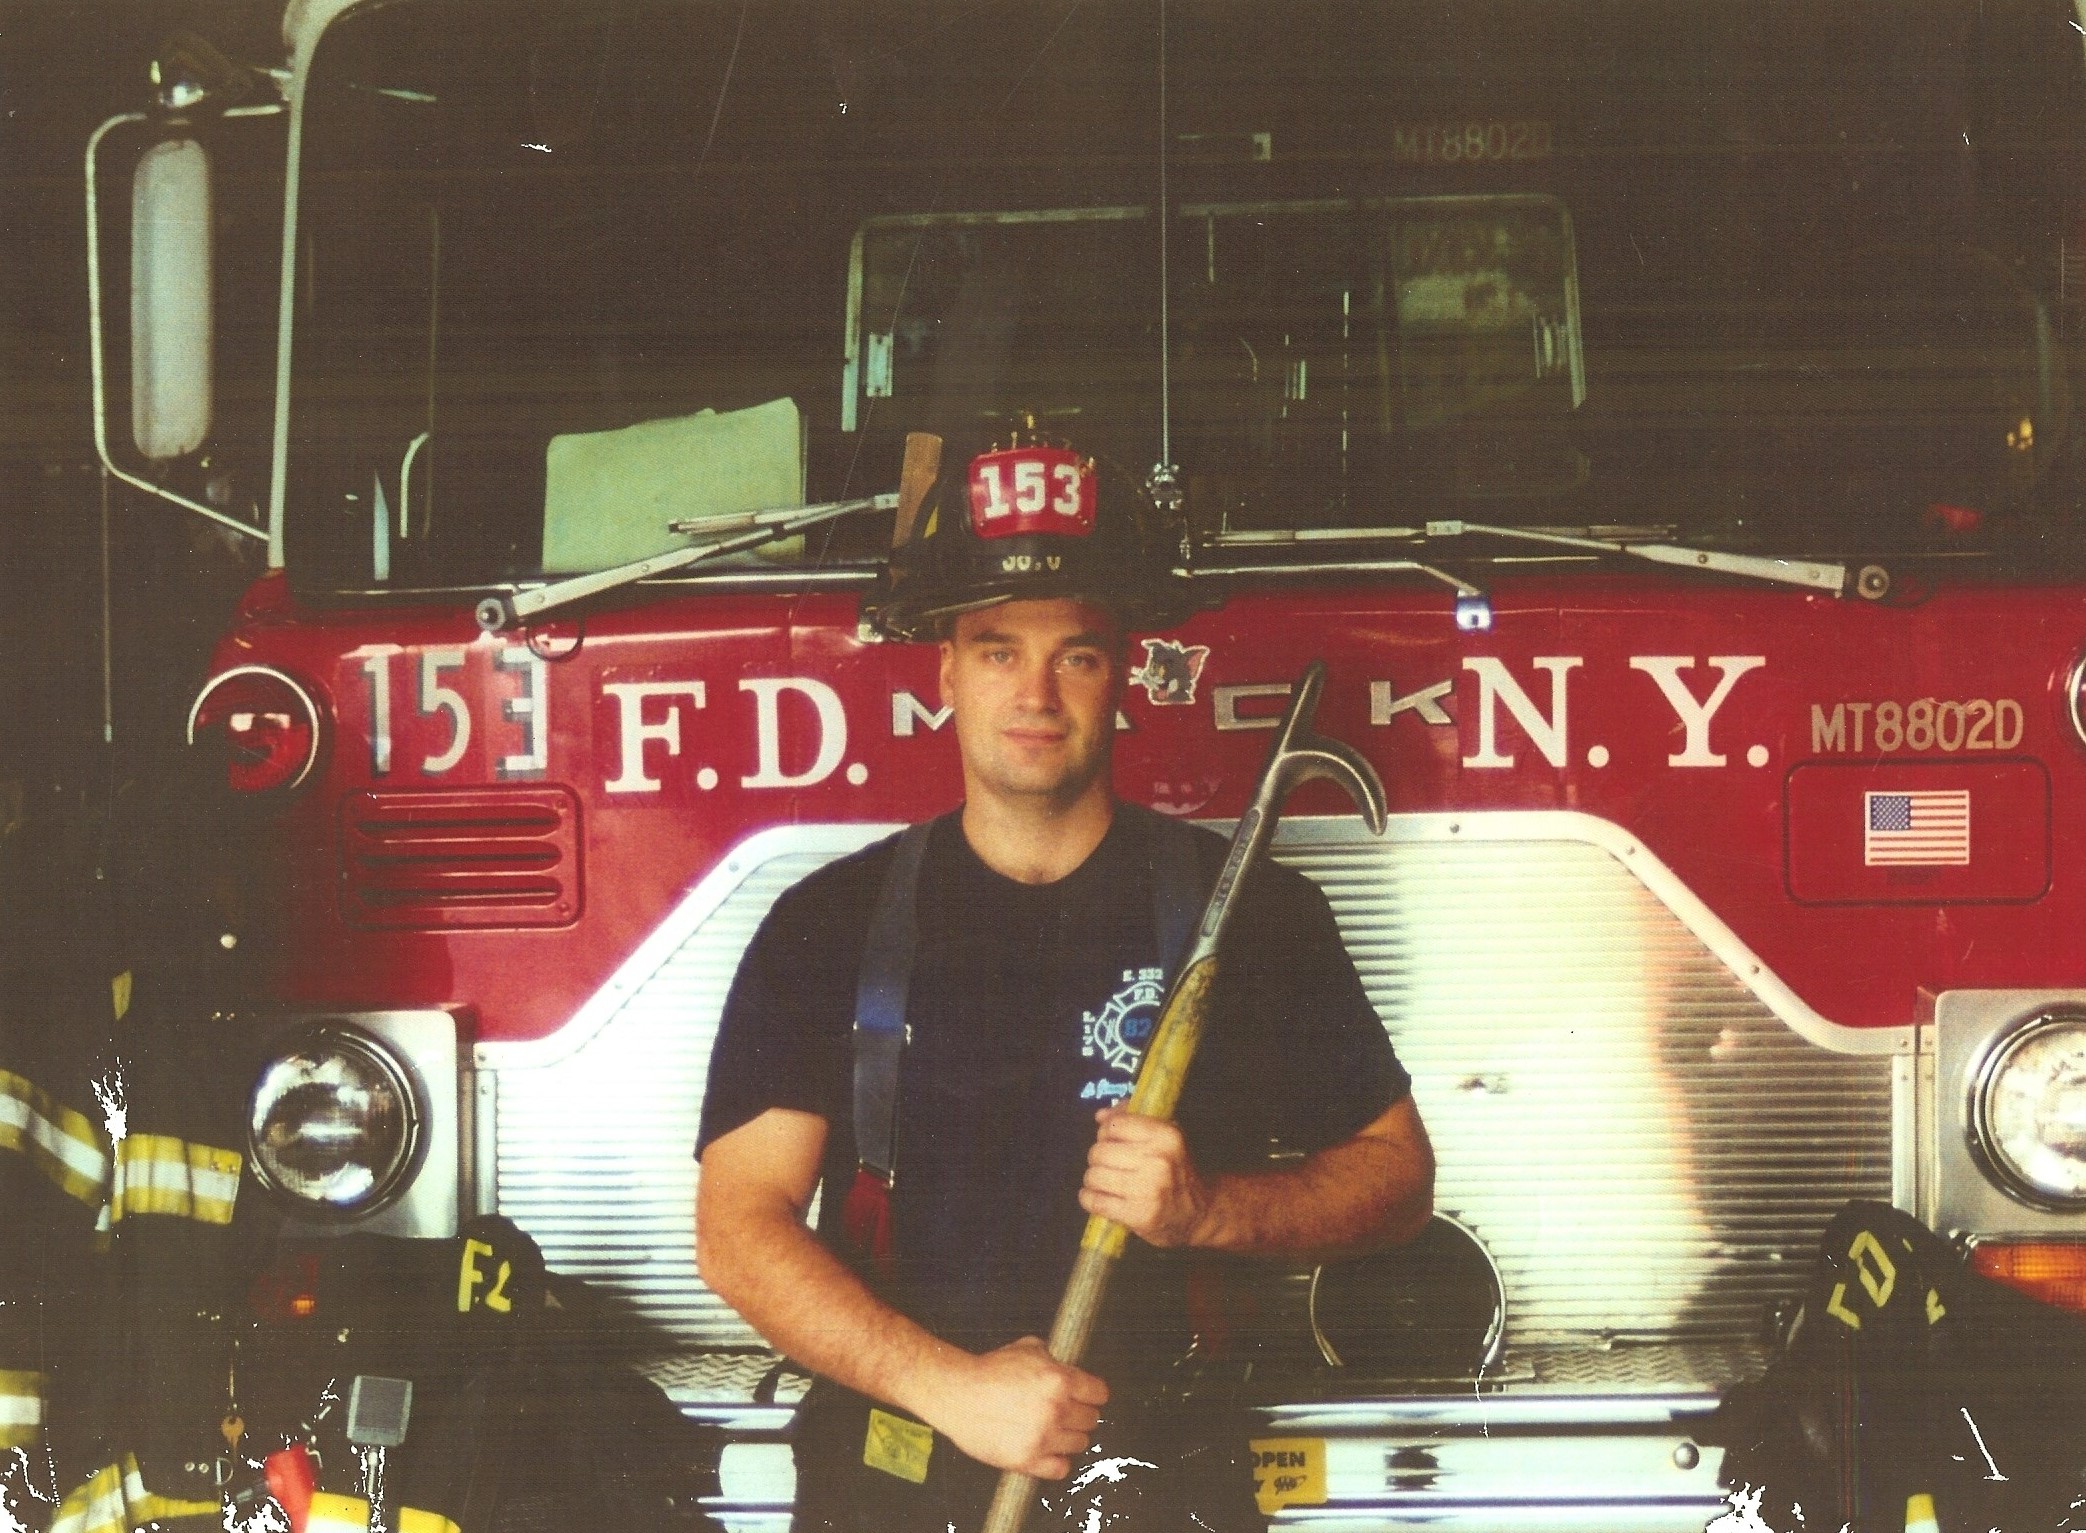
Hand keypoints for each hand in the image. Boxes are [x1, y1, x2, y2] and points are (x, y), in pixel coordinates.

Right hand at [926, 1336, 1107, 1478]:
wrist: (956, 1394)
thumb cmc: (988, 1371)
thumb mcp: (1027, 1349)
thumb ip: (1054, 1359)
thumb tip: (1070, 1368)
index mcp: (1059, 1380)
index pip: (1100, 1394)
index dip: (1092, 1394)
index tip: (1086, 1397)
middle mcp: (1056, 1410)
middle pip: (1092, 1420)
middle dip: (1079, 1414)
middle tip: (1064, 1412)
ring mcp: (1043, 1437)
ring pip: (1080, 1444)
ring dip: (1069, 1437)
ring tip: (1052, 1430)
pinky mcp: (1027, 1460)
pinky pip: (1061, 1468)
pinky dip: (1057, 1461)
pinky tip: (1047, 1450)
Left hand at [1079, 1108, 1211, 1248]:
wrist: (1200, 1212)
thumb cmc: (1177, 1170)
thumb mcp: (1164, 1137)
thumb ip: (1132, 1119)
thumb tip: (1100, 1115)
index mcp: (1166, 1136)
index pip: (1114, 1125)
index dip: (1106, 1134)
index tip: (1113, 1143)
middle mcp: (1158, 1161)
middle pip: (1099, 1151)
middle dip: (1098, 1159)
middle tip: (1110, 1166)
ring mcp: (1148, 1190)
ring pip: (1093, 1176)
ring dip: (1094, 1180)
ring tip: (1107, 1183)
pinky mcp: (1138, 1215)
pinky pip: (1095, 1201)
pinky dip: (1090, 1199)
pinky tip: (1101, 1198)